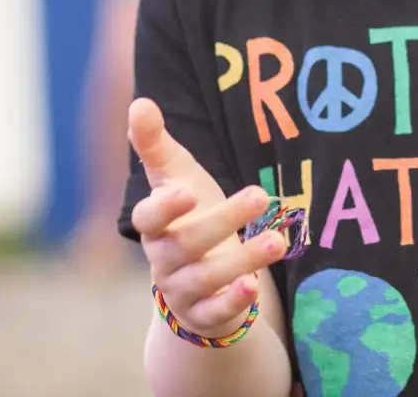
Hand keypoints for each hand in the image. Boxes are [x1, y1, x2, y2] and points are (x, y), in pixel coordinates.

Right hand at [127, 98, 287, 338]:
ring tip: (278, 240)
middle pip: (187, 244)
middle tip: (260, 195)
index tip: (187, 192)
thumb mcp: (176, 178)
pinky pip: (215, 313)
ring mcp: (183, 290)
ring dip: (242, 259)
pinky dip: (232, 302)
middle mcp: (163, 260)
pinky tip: (253, 286)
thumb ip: (156, 144)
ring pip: (206, 279)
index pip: (148, 219)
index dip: (164, 207)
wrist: (201, 277)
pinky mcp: (205, 315)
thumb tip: (139, 102)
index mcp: (155, 226)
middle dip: (223, 221)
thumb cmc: (189, 216)